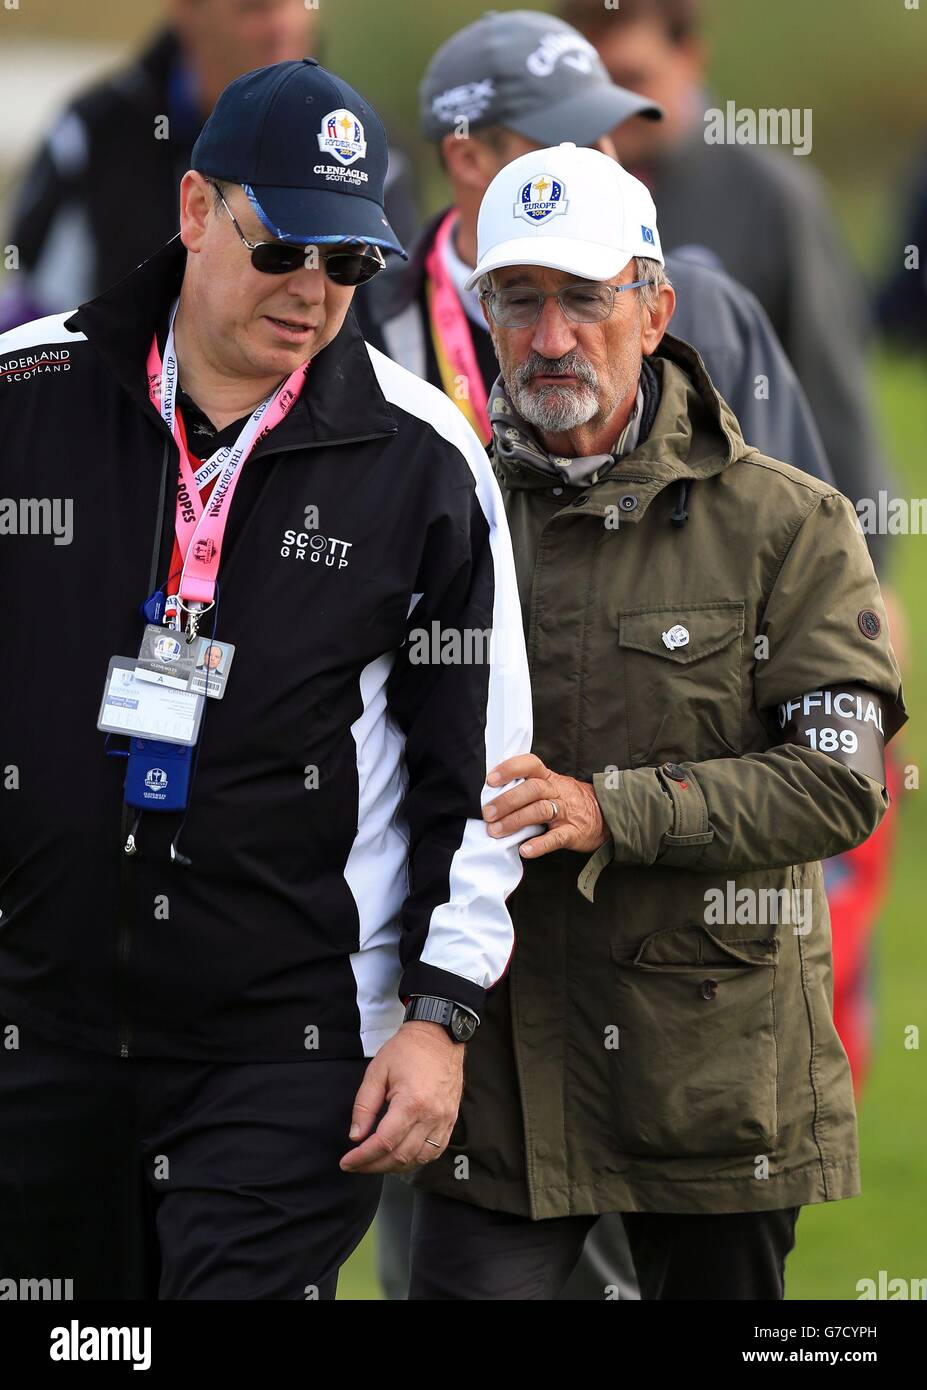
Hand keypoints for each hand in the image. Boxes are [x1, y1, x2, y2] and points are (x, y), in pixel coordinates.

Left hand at [339, 1022, 463, 1173]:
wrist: (439, 1036)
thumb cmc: (407, 1050)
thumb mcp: (377, 1072)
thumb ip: (364, 1105)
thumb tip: (356, 1135)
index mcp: (411, 1102)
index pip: (384, 1142)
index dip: (363, 1157)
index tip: (347, 1162)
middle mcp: (431, 1115)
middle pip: (400, 1156)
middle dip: (374, 1165)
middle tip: (357, 1164)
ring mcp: (444, 1120)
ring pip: (419, 1159)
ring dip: (395, 1166)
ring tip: (377, 1161)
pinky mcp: (451, 1120)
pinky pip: (436, 1150)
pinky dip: (417, 1159)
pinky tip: (402, 1156)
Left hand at [484, 753, 610, 858]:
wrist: (606, 815)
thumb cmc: (568, 801)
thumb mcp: (551, 786)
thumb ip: (526, 787)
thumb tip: (491, 795)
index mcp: (549, 778)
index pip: (530, 764)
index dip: (510, 769)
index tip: (490, 780)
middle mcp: (557, 791)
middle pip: (532, 789)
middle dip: (507, 801)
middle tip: (488, 814)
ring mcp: (566, 812)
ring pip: (541, 811)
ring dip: (516, 820)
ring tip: (496, 831)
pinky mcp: (573, 833)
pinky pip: (556, 838)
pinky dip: (540, 845)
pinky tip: (525, 850)